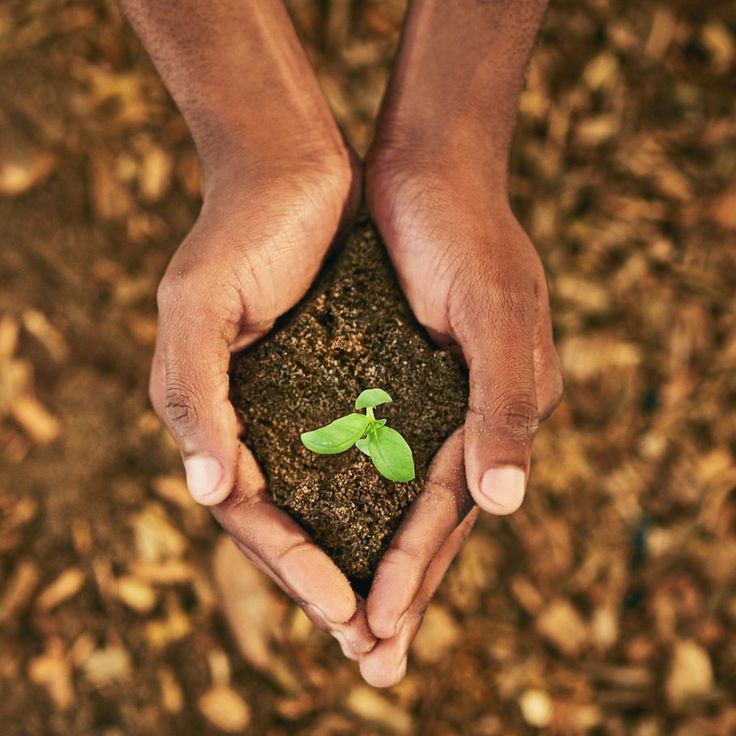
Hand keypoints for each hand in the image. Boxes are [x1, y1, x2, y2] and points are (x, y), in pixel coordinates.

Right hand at [149, 150, 375, 658]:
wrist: (292, 169)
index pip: (249, 514)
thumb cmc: (240, 231)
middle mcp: (253, 421)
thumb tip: (206, 493)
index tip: (346, 611)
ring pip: (329, 499)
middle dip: (331, 585)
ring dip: (363, 555)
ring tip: (400, 613)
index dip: (293, 565)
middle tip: (376, 650)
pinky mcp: (338, 380)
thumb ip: (194, 397)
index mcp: (213, 416)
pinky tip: (414, 527)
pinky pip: (362, 454)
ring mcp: (297, 404)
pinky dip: (383, 496)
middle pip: (290, 522)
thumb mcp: (198, 306)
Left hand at [358, 149, 562, 683]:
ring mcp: (424, 397)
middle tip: (366, 665)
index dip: (415, 571)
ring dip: (369, 554)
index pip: (451, 512)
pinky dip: (347, 495)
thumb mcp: (495, 313)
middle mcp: (463, 414)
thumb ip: (506, 407)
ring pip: (394, 496)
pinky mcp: (388, 374)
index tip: (374, 630)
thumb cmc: (464, 234)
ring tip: (342, 621)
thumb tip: (507, 505)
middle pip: (426, 521)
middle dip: (398, 591)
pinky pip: (366, 449)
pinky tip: (323, 528)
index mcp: (498, 412)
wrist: (425, 167)